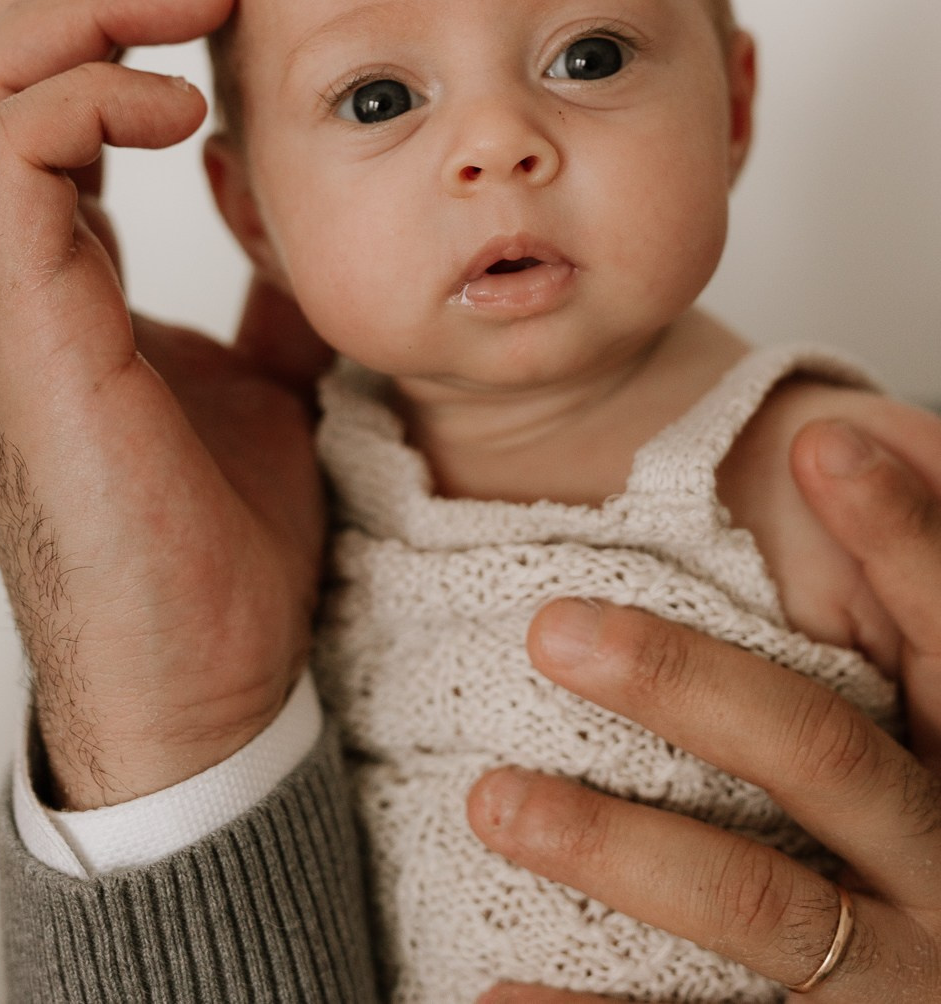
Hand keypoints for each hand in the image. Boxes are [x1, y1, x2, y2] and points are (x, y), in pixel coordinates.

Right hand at [0, 0, 325, 808]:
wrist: (208, 671)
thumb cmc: (222, 534)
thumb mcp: (268, 374)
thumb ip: (270, 286)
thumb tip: (307, 213)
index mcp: (53, 270)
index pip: (37, 91)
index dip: (108, 6)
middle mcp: (3, 268)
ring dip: (82, 6)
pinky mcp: (15, 328)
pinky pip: (4, 157)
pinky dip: (85, 97)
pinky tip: (180, 111)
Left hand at [468, 425, 940, 1000]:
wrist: (928, 995)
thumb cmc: (915, 853)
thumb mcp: (924, 736)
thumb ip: (889, 639)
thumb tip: (851, 451)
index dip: (902, 536)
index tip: (823, 440)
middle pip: (820, 755)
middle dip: (683, 685)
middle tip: (553, 629)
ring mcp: (894, 977)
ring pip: (756, 904)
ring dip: (615, 847)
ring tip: (492, 800)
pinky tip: (492, 993)